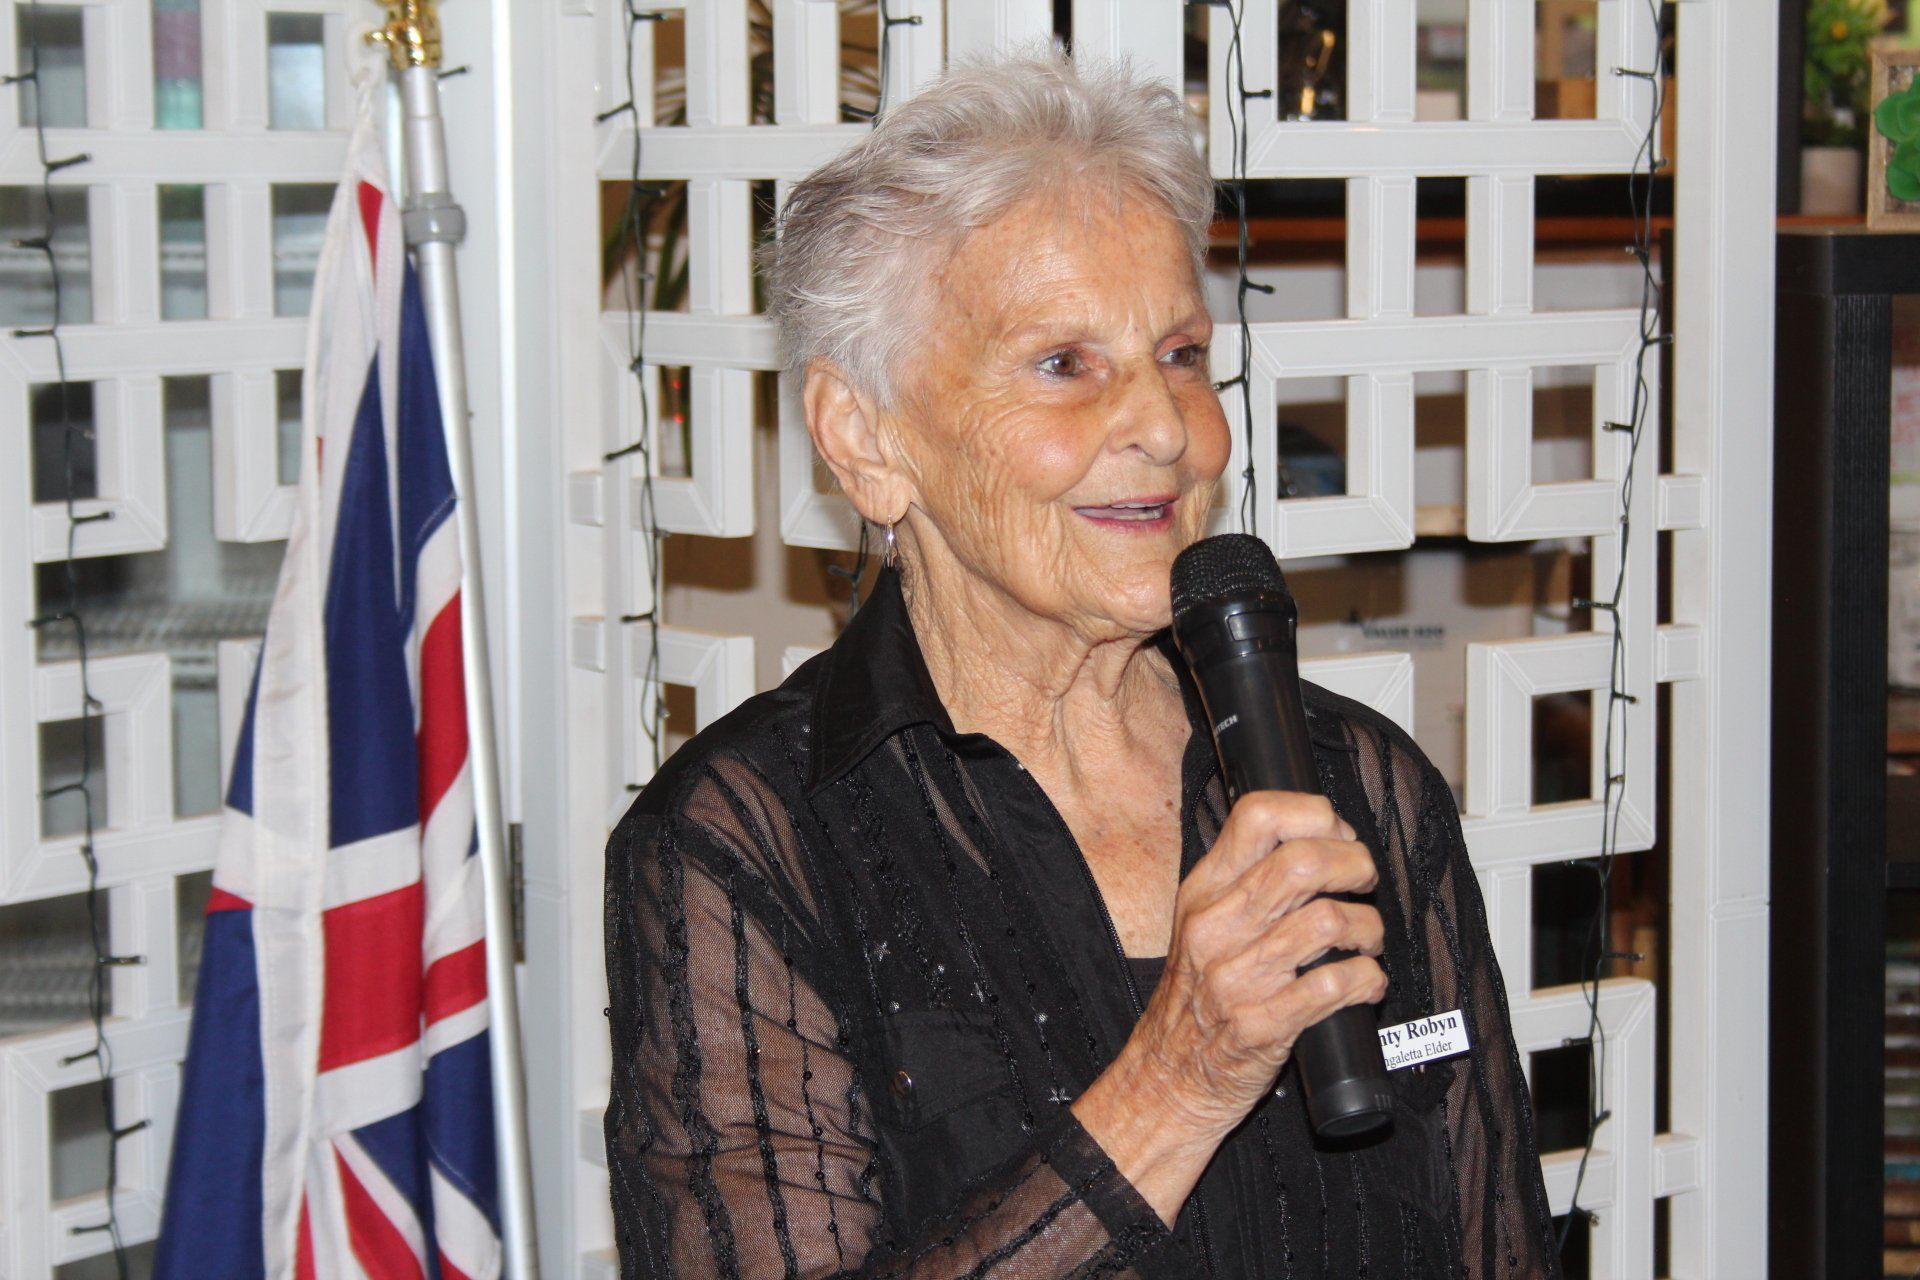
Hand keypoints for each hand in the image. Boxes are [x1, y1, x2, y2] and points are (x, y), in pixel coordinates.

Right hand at [1072, 791, 1385, 1221]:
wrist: (1166, 1076)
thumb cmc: (1195, 998)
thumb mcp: (1200, 923)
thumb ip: (1245, 881)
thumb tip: (1317, 841)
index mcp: (1203, 891)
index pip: (1258, 816)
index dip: (1316, 815)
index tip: (1339, 835)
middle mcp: (1216, 927)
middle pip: (1304, 862)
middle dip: (1356, 867)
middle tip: (1364, 884)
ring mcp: (1237, 976)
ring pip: (1328, 921)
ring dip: (1368, 929)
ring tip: (1366, 941)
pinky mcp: (1262, 1025)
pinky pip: (1335, 985)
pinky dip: (1367, 980)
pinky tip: (1364, 984)